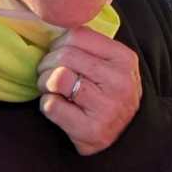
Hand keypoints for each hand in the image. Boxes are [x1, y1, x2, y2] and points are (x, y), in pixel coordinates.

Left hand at [37, 27, 141, 155]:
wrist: (127, 137)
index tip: (56, 53)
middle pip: (65, 55)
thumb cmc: (112, 95)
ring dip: (44, 82)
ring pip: (57, 78)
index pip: (79, 35)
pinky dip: (46, 104)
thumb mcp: (114, 66)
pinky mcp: (89, 129)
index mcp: (124, 58)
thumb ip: (92, 48)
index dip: (59, 42)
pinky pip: (51, 105)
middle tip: (46, 72)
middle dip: (46, 63)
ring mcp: (105, 106)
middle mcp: (118, 81)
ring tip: (49, 88)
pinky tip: (56, 106)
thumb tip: (56, 33)